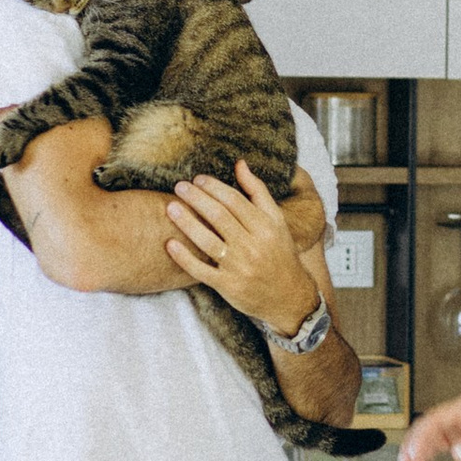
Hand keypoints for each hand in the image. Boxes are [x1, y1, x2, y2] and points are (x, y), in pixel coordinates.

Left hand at [163, 163, 321, 334]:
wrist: (289, 297)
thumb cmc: (280, 253)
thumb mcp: (276, 221)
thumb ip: (258, 191)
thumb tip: (240, 163)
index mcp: (265, 227)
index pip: (235, 201)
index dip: (214, 187)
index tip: (197, 179)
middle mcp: (253, 246)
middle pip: (219, 217)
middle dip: (197, 199)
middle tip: (179, 186)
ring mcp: (239, 267)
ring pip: (207, 241)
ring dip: (187, 223)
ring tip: (170, 207)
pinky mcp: (227, 286)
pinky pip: (200, 270)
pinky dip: (184, 258)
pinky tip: (170, 244)